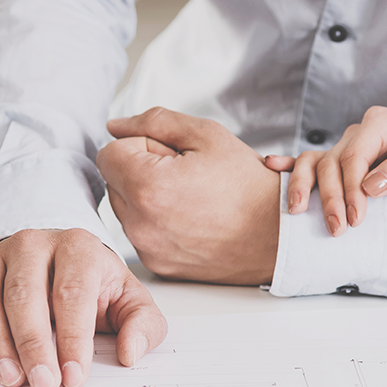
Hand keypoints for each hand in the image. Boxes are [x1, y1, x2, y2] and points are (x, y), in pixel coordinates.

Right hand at [0, 229, 167, 386]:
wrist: (61, 262)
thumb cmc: (95, 288)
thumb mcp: (130, 301)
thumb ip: (143, 326)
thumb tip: (130, 352)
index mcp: (77, 247)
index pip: (71, 291)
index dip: (73, 337)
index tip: (74, 375)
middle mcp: (32, 245)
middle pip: (24, 293)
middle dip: (32, 343)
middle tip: (42, 383)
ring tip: (11, 378)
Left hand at [99, 107, 279, 283]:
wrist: (278, 236)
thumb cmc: (249, 187)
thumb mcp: (206, 135)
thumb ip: (153, 122)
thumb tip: (116, 126)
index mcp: (147, 187)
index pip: (108, 153)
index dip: (139, 144)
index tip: (169, 152)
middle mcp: (141, 224)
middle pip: (114, 181)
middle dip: (140, 170)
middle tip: (184, 174)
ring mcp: (148, 248)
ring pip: (126, 208)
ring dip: (146, 196)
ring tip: (189, 197)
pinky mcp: (158, 265)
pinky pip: (142, 233)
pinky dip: (157, 222)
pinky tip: (190, 218)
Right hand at [263, 106, 386, 236]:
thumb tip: (370, 186)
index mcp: (380, 122)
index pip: (354, 156)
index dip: (350, 188)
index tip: (356, 218)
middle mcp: (359, 131)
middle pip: (331, 163)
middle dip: (331, 198)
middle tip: (338, 228)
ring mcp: (346, 146)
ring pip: (314, 163)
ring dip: (304, 188)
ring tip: (298, 213)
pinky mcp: (339, 162)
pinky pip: (309, 161)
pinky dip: (289, 166)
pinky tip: (272, 166)